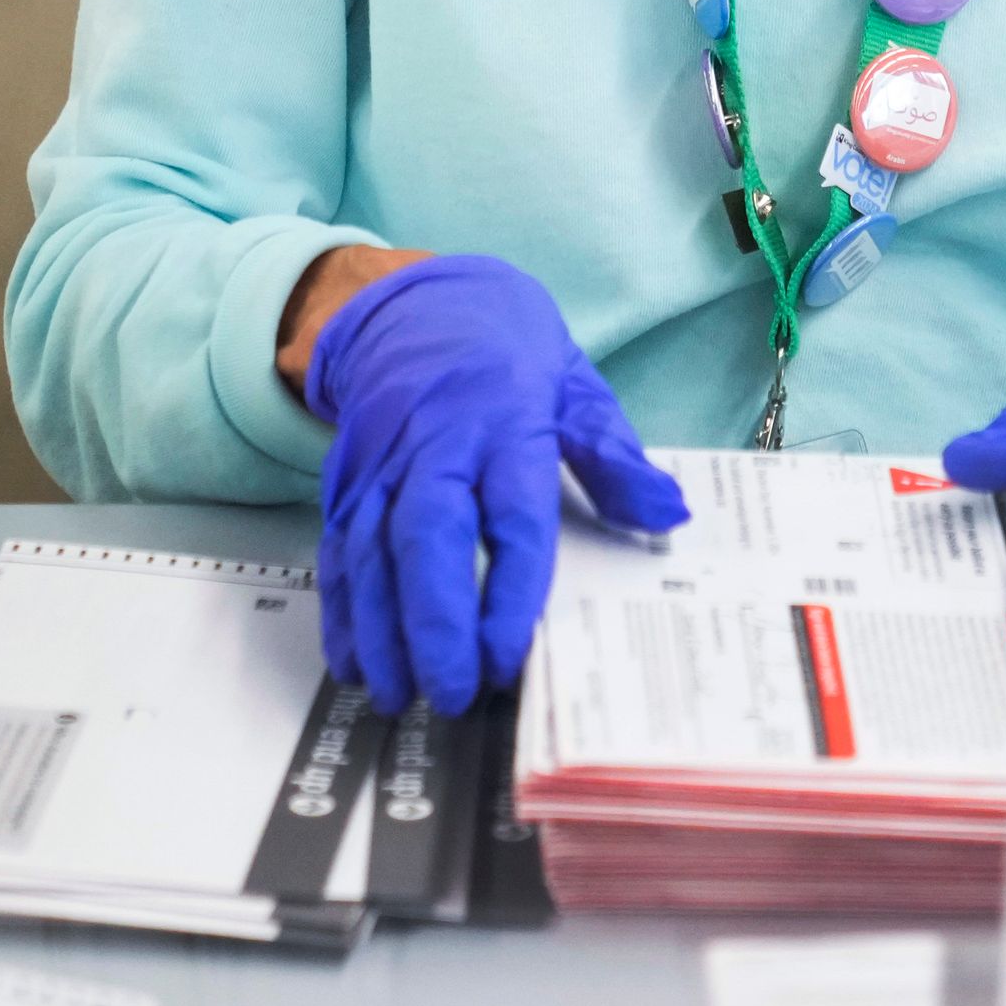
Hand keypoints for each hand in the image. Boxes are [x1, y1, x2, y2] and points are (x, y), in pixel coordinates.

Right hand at [298, 254, 688, 714]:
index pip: (511, 510)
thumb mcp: (575, 389)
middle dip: (436, 621)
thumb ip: (614, 457)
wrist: (420, 308)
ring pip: (371, 552)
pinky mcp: (346, 483)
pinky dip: (342, 612)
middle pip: (426, 535)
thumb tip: (668, 512)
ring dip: (382, 632)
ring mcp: (382, 466)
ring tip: (402, 696)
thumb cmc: (508, 360)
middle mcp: (434, 445)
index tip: (511, 649)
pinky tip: (356, 663)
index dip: (511, 583)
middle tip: (455, 691)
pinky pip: (337, 552)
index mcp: (504, 421)